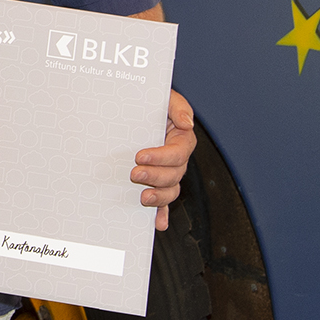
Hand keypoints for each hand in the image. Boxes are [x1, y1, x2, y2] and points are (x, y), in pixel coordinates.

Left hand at [133, 89, 196, 230]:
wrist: (132, 105)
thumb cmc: (150, 100)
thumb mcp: (164, 96)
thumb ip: (177, 106)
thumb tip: (187, 123)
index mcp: (180, 138)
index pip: (178, 152)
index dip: (161, 157)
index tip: (140, 156)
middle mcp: (175, 158)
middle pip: (174, 174)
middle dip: (155, 177)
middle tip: (134, 173)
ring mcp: (166, 171)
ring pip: (170, 190)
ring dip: (159, 198)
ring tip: (143, 198)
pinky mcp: (155, 180)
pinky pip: (163, 201)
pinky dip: (162, 213)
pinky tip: (157, 222)